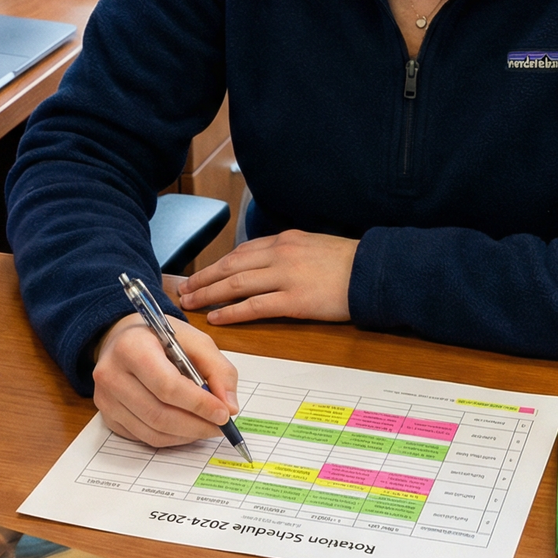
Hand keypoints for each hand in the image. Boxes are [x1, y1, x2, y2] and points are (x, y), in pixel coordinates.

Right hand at [92, 312, 239, 449]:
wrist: (123, 338)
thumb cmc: (160, 338)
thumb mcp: (195, 341)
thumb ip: (218, 370)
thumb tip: (229, 407)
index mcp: (132, 347)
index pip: (167, 386)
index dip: (198, 404)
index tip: (223, 414)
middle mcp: (111, 374)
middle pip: (159, 414)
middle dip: (196, 425)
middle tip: (220, 426)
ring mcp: (105, 398)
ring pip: (152, 432)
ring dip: (186, 435)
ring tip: (206, 427)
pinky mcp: (107, 416)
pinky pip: (143, 438)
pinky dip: (171, 439)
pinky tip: (186, 428)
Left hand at [177, 230, 358, 324]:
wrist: (374, 271)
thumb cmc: (349, 262)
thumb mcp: (314, 246)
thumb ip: (289, 253)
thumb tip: (267, 264)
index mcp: (285, 240)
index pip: (241, 252)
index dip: (217, 265)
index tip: (201, 274)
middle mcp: (281, 254)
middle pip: (231, 266)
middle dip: (204, 279)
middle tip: (183, 290)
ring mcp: (286, 276)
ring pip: (236, 285)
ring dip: (209, 294)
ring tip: (191, 304)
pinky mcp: (294, 300)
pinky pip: (255, 307)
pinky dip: (232, 312)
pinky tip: (217, 318)